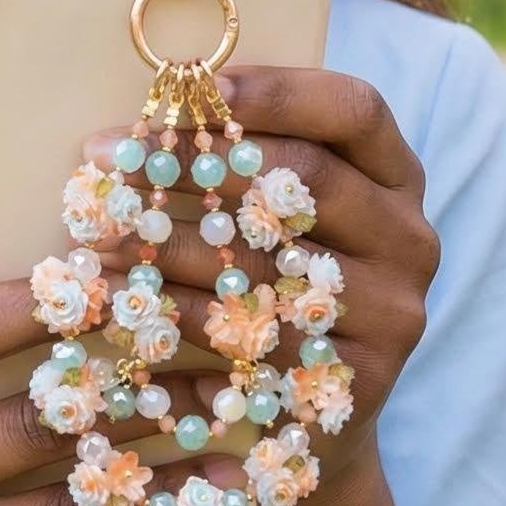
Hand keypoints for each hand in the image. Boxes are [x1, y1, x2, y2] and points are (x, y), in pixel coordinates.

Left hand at [83, 65, 440, 488]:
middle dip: (196, 162)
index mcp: (395, 178)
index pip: (354, 110)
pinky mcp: (358, 382)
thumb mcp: (272, 218)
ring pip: (268, 265)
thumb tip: (125, 132)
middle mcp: (408, 238)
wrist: (314, 418)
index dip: (277, 90)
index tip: (192, 87)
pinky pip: (253, 343)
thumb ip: (233, 166)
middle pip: (306, 179)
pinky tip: (123, 313)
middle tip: (108, 161)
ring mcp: (393, 312)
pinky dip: (178, 325)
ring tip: (96, 238)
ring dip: (167, 246)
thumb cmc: (275, 288)